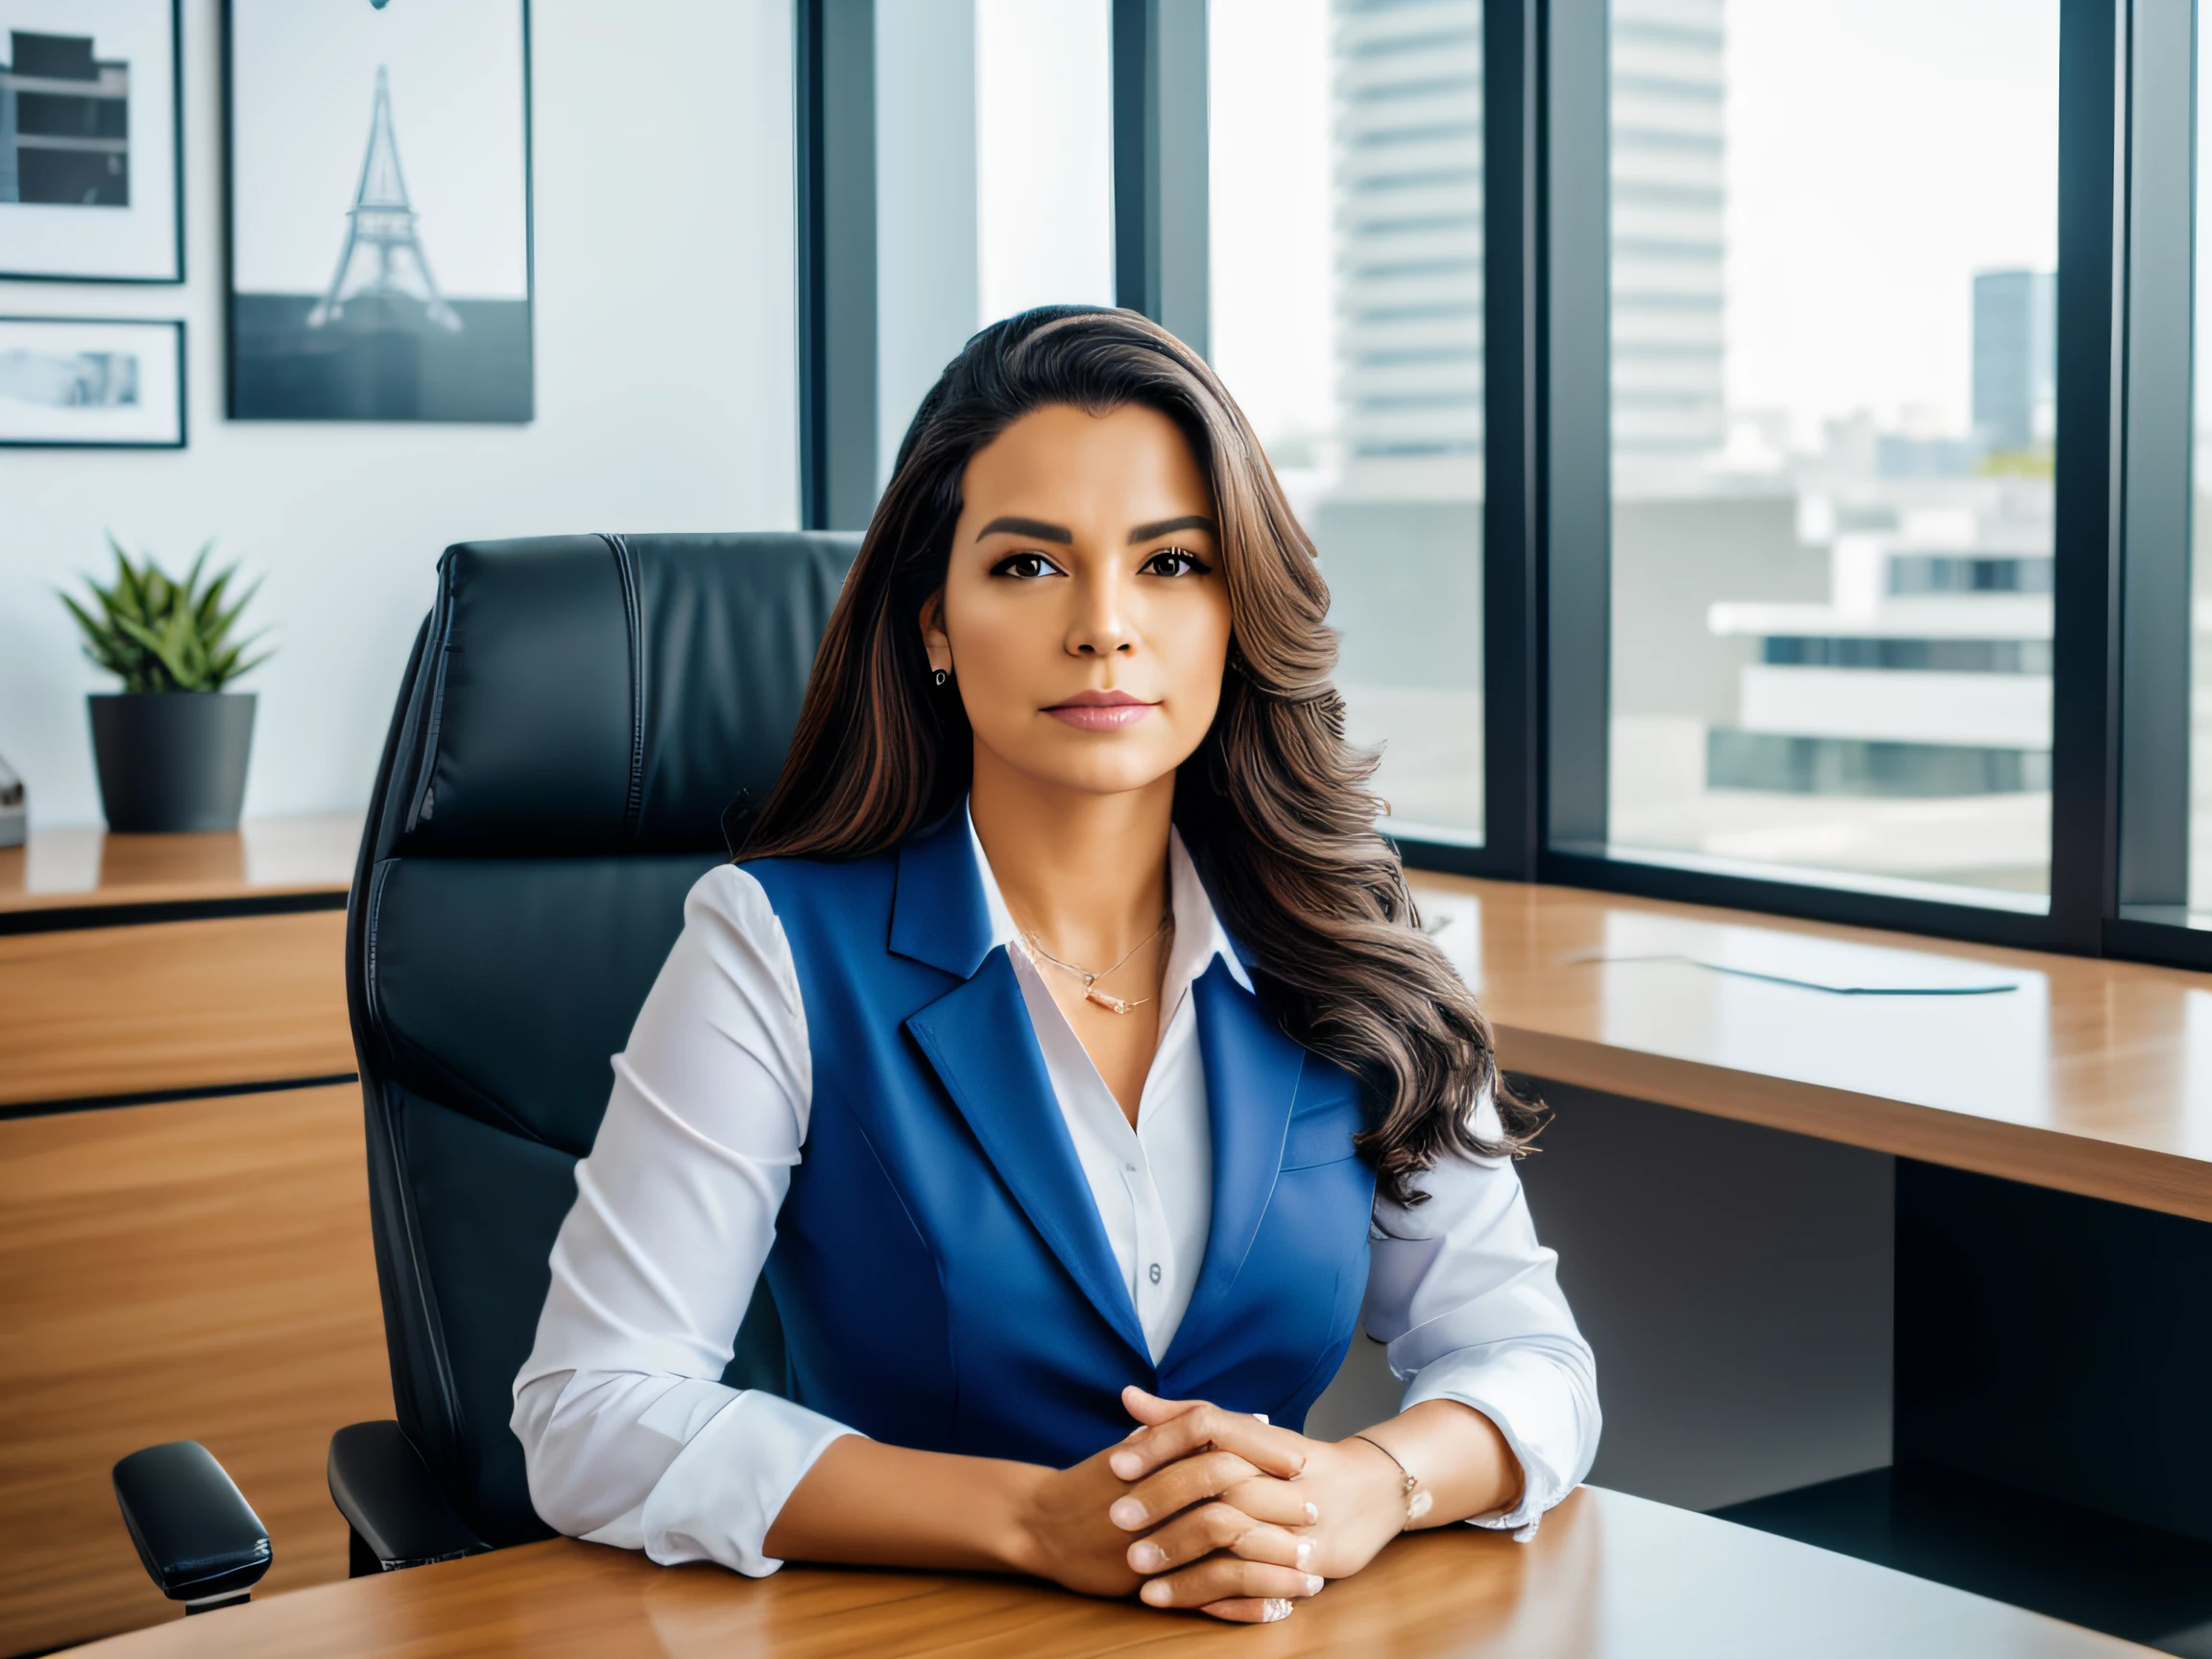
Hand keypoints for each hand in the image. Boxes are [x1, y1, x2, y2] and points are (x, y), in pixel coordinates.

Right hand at [1009, 1396, 1312, 1608]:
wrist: (1039, 1523)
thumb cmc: (1097, 1481)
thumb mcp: (1142, 1444)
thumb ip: (1197, 1430)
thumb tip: (1259, 1417)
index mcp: (1156, 1457)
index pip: (1219, 1446)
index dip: (1263, 1454)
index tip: (1302, 1463)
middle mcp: (1155, 1498)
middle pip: (1229, 1498)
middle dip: (1277, 1509)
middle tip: (1315, 1515)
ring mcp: (1151, 1542)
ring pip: (1223, 1552)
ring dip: (1272, 1564)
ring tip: (1311, 1570)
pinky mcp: (1147, 1583)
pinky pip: (1205, 1596)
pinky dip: (1245, 1604)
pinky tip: (1276, 1607)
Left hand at [1110, 1387, 1409, 1588]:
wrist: (1375, 1491)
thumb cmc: (1296, 1461)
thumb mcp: (1246, 1434)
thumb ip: (1185, 1417)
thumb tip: (1128, 1397)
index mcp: (1264, 1438)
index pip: (1208, 1425)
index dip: (1161, 1442)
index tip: (1116, 1462)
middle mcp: (1285, 1475)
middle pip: (1217, 1480)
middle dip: (1163, 1501)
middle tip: (1116, 1519)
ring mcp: (1301, 1521)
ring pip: (1234, 1536)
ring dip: (1180, 1556)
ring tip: (1136, 1571)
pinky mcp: (1311, 1563)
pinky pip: (1256, 1582)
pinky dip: (1211, 1592)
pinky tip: (1173, 1597)